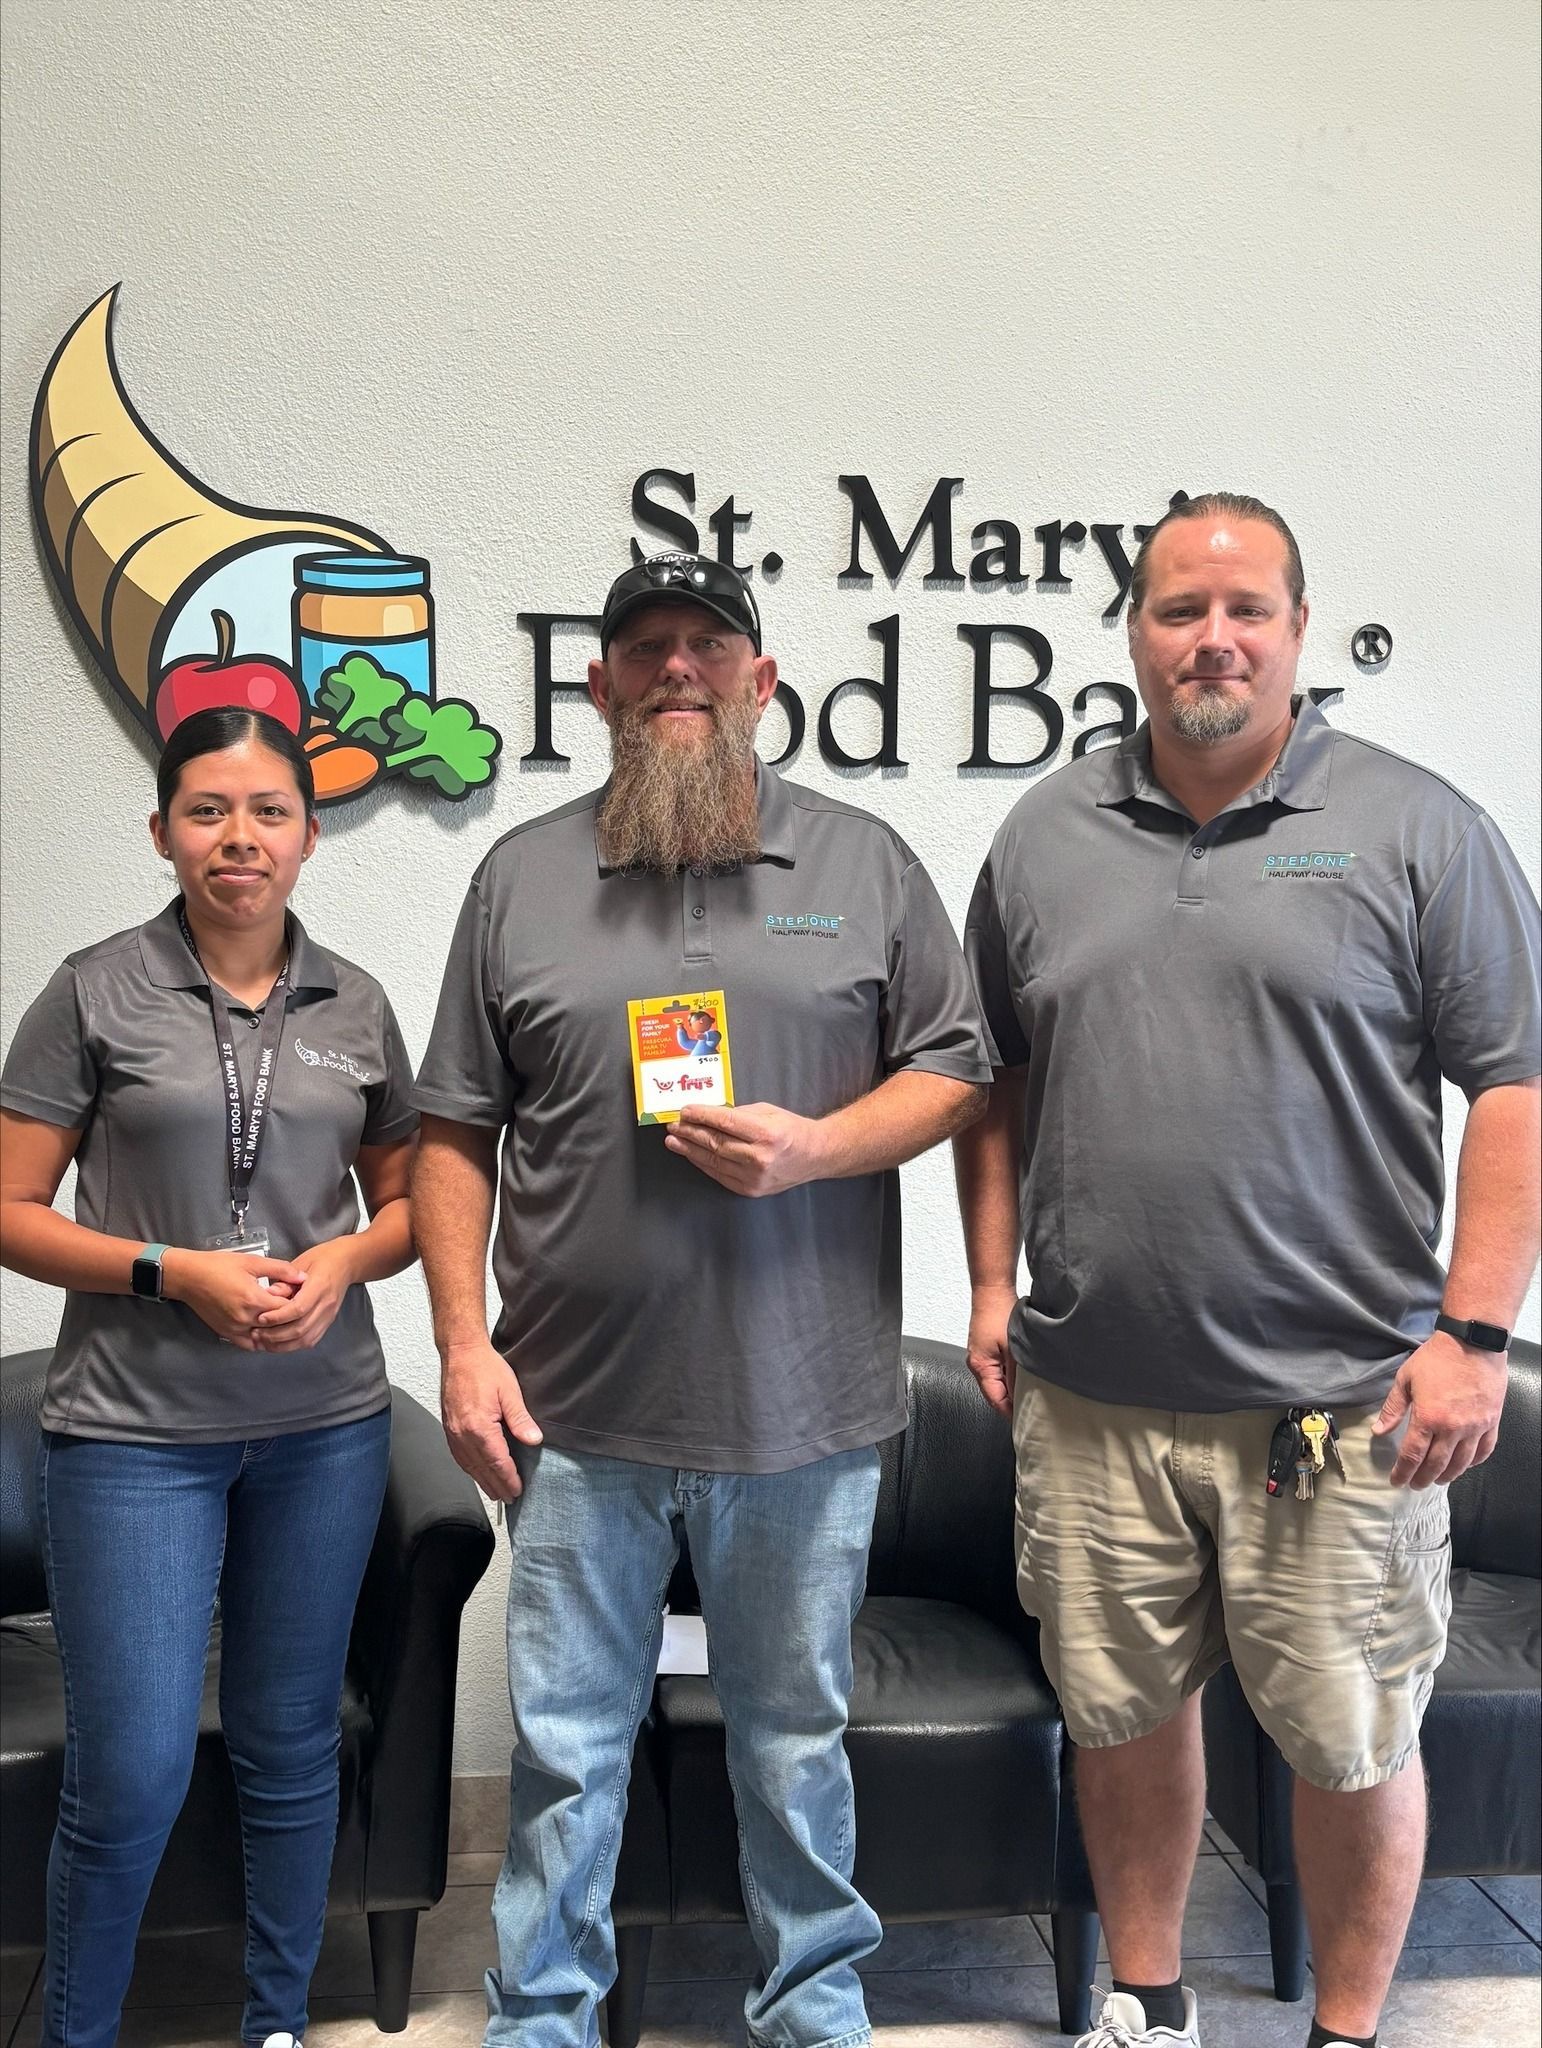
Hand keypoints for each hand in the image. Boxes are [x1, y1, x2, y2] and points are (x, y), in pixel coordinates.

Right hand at [162, 1248, 304, 1349]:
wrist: (189, 1277)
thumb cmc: (219, 1266)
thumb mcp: (252, 1261)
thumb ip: (280, 1270)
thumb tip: (303, 1277)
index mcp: (254, 1299)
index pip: (287, 1309)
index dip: (296, 1301)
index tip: (297, 1294)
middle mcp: (246, 1318)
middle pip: (278, 1325)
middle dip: (288, 1316)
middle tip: (291, 1305)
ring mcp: (235, 1329)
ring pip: (266, 1337)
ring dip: (275, 1330)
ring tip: (281, 1318)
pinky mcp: (227, 1334)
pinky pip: (250, 1344)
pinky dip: (261, 1339)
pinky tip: (266, 1330)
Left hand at [252, 1237, 356, 1351]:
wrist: (345, 1263)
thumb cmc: (323, 1259)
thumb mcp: (300, 1262)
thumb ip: (285, 1280)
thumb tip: (269, 1294)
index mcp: (320, 1286)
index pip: (299, 1308)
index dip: (278, 1316)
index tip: (261, 1318)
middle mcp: (327, 1304)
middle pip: (301, 1328)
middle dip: (275, 1335)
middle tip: (257, 1333)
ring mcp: (329, 1315)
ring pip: (305, 1339)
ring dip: (283, 1344)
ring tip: (264, 1341)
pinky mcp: (327, 1322)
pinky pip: (311, 1340)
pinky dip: (294, 1345)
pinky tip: (279, 1344)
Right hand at [441, 1338, 542, 1501]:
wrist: (460, 1353)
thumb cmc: (484, 1368)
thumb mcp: (510, 1391)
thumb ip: (521, 1419)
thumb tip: (533, 1440)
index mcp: (479, 1427)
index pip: (497, 1462)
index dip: (508, 1478)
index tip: (517, 1490)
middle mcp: (463, 1434)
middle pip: (481, 1469)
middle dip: (496, 1486)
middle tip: (509, 1499)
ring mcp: (453, 1432)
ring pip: (468, 1466)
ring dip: (482, 1481)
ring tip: (495, 1492)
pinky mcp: (449, 1428)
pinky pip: (459, 1456)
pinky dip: (469, 1469)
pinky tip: (476, 1472)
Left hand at [665, 1102, 824, 1196]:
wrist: (814, 1156)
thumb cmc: (791, 1130)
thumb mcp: (768, 1112)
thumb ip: (739, 1114)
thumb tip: (707, 1115)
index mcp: (767, 1133)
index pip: (725, 1122)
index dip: (701, 1116)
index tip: (684, 1111)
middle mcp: (760, 1157)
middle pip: (716, 1143)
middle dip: (690, 1133)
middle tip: (673, 1126)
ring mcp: (754, 1177)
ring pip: (713, 1161)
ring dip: (690, 1150)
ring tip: (673, 1140)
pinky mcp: (750, 1190)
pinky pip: (719, 1175)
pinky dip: (703, 1164)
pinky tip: (691, 1155)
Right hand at [965, 1282, 1018, 1416]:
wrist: (992, 1291)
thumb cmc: (999, 1314)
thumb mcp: (1013, 1350)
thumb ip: (1015, 1376)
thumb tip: (1020, 1398)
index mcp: (980, 1367)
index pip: (996, 1401)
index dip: (1011, 1412)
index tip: (1027, 1419)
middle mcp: (976, 1365)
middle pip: (994, 1394)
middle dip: (1012, 1402)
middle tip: (1032, 1408)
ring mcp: (980, 1356)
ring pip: (996, 1382)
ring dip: (1011, 1387)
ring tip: (1030, 1391)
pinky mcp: (985, 1349)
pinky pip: (997, 1370)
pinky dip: (1009, 1375)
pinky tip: (1022, 1373)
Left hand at [1372, 1330, 1506, 1486]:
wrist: (1472, 1344)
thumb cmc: (1436, 1359)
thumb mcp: (1405, 1379)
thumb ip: (1393, 1408)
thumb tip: (1378, 1431)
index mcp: (1428, 1417)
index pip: (1412, 1455)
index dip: (1403, 1472)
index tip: (1396, 1481)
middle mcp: (1453, 1428)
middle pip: (1436, 1465)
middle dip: (1423, 1478)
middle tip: (1415, 1485)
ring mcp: (1475, 1427)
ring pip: (1461, 1463)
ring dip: (1447, 1475)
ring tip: (1437, 1479)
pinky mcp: (1492, 1422)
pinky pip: (1484, 1450)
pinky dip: (1473, 1462)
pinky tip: (1464, 1465)